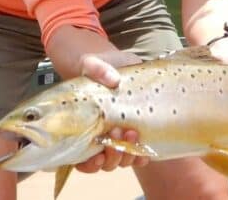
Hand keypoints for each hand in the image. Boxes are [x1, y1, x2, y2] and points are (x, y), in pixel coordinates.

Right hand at [73, 51, 147, 172]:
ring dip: (128, 154)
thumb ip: (97, 69)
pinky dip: (141, 155)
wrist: (118, 65)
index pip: (81, 160)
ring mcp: (118, 139)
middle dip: (113, 155)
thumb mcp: (93, 64)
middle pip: (105, 163)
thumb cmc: (99, 69)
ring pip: (122, 161)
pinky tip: (145, 149)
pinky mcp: (135, 133)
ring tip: (133, 133)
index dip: (89, 164)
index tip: (98, 153)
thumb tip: (113, 80)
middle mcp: (100, 139)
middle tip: (118, 132)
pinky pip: (138, 155)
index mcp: (83, 130)